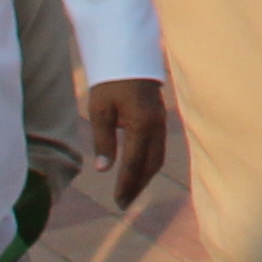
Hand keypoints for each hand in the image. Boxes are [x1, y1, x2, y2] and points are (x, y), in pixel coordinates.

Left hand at [87, 79, 170, 205]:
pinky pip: (159, 148)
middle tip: (123, 204)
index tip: (118, 201)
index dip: (126, 184)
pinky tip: (140, 171)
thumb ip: (103, 140)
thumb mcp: (100, 111)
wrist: (129, 57)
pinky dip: (150, 164)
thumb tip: (104, 169)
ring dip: (145, 177)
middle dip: (138, 185)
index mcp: (141, 123)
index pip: (134, 162)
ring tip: (131, 192)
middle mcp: (156, 125)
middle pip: (151, 164)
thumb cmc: (110, 83)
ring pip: (158, 157)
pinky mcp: (160, 120)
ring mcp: (162, 122)